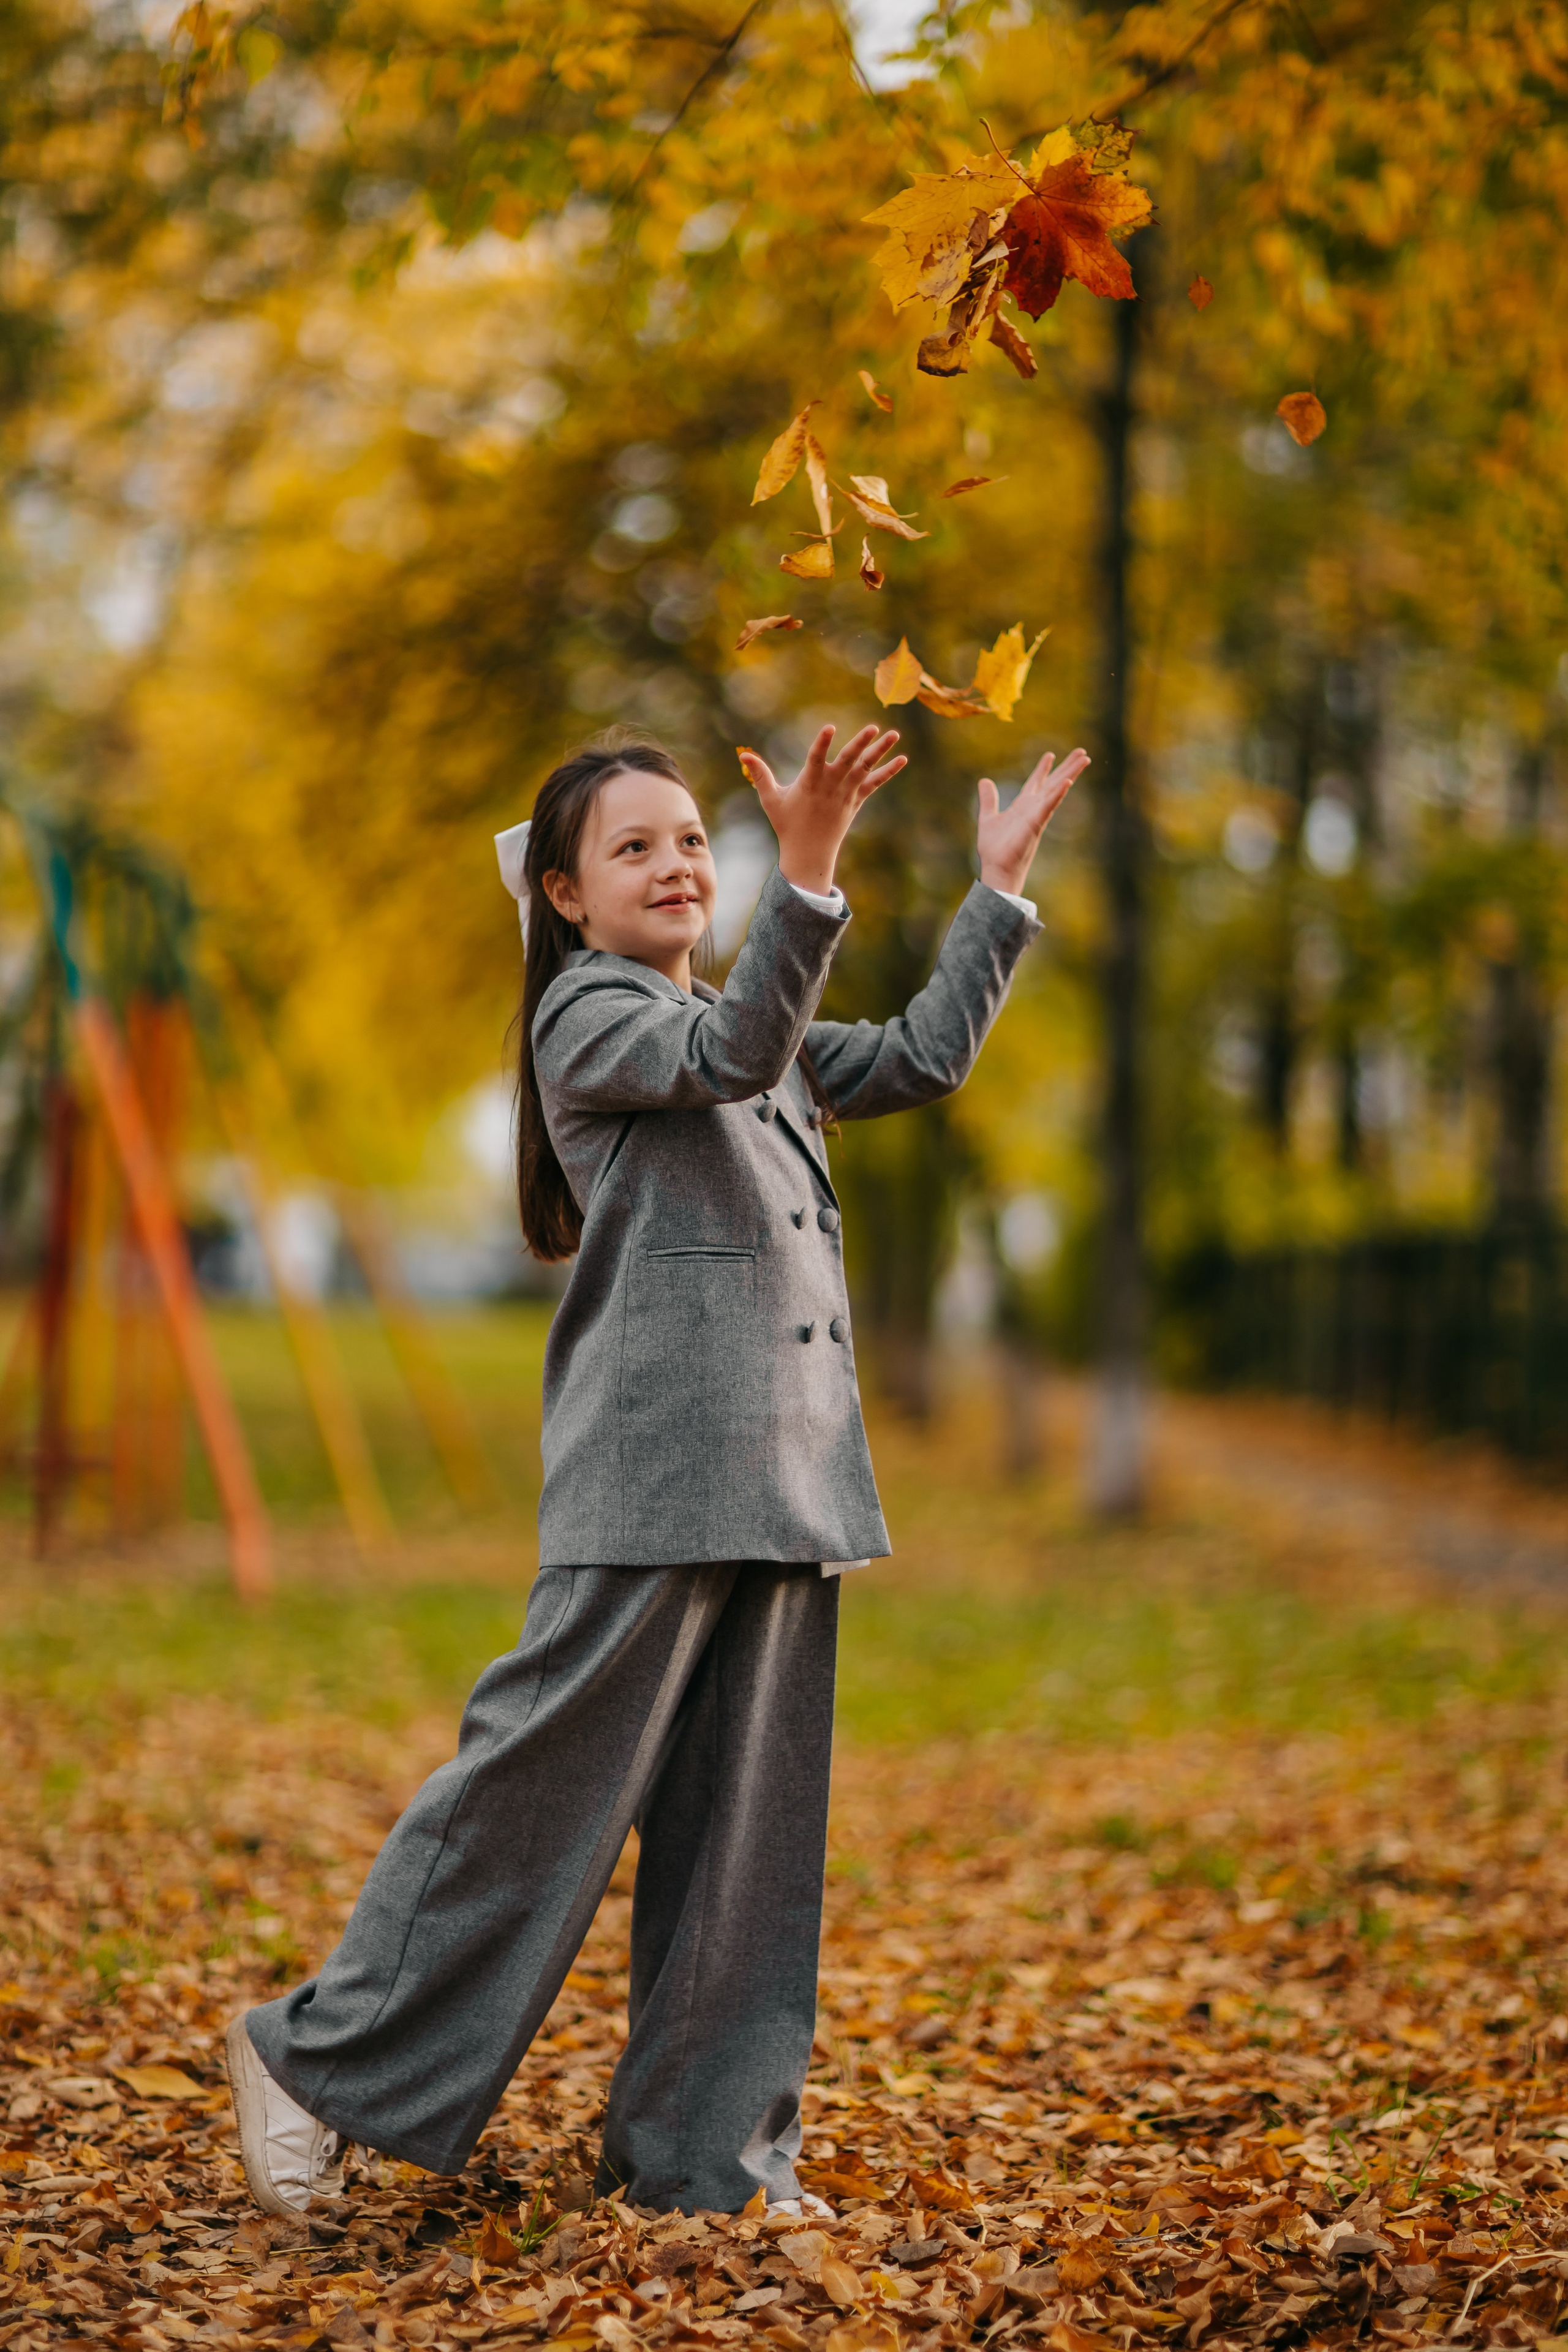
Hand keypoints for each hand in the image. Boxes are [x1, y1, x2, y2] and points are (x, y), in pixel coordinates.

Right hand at [738, 724, 906, 897]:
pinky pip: (875, 784)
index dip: (822, 743)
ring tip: (894, 733)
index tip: (830, 727)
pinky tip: (903, 758)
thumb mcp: (771, 799)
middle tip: (874, 727)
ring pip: (865, 769)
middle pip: (848, 762)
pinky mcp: (856, 801)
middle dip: (860, 744)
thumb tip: (744, 754)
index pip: (816, 759)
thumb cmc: (787, 824)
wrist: (809, 853)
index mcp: (810, 783)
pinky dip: (889, 772)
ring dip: (880, 751)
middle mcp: (831, 787)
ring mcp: (846, 794)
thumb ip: (760, 775)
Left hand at [977, 746, 1088, 896]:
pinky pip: (1049, 806)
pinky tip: (1068, 782)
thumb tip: (984, 781)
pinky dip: (1057, 794)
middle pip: (1053, 782)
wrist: (997, 869)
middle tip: (1081, 752)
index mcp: (1022, 807)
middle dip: (1067, 767)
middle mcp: (1033, 808)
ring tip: (1084, 759)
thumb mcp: (988, 818)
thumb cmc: (995, 850)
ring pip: (1057, 789)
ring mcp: (1037, 815)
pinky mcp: (1036, 824)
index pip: (1036, 783)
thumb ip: (989, 800)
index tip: (1050, 755)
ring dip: (1070, 774)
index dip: (1043, 769)